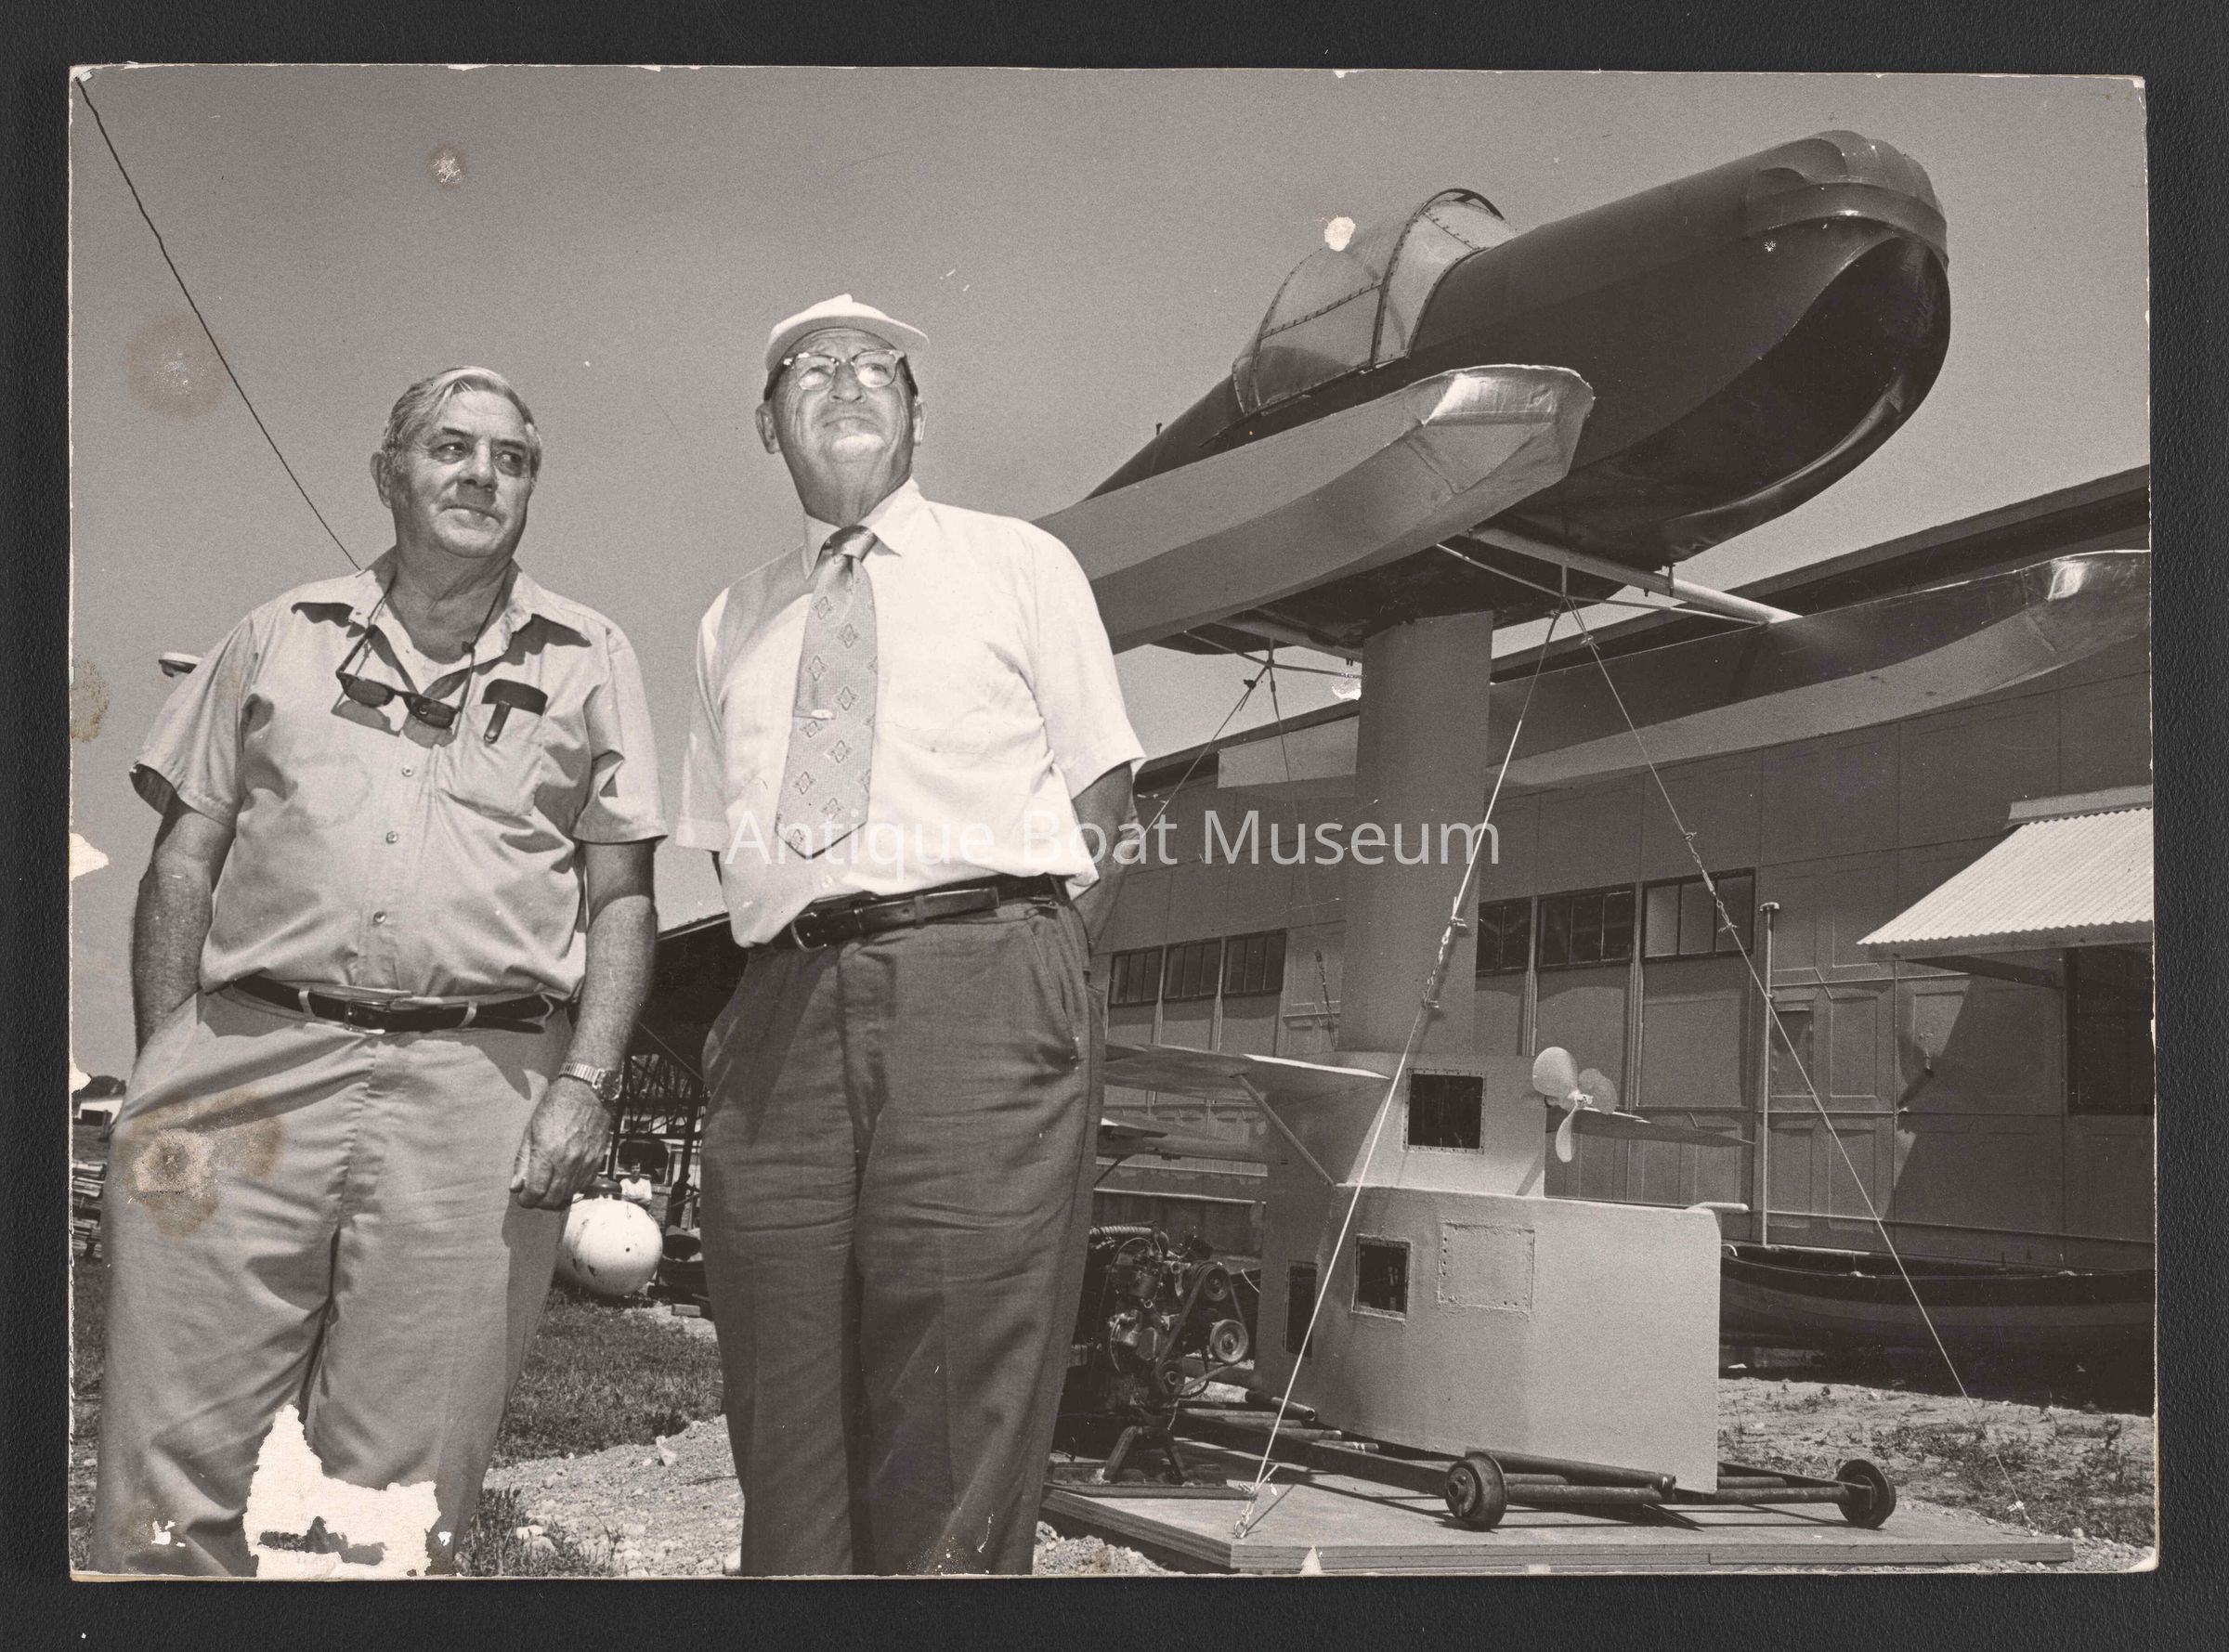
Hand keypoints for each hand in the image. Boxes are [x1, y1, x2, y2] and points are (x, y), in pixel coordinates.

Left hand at [510, 1076, 611, 1209]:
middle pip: (553, 1197)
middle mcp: (568, 1160)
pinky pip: (585, 1184)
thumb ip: (523, 1160)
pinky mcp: (597, 1159)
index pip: (536, 1190)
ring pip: (570, 1194)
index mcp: (548, 1152)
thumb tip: (516, 1185)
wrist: (587, 1091)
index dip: (527, 1200)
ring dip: (557, 1196)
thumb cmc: (556, 1106)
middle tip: (534, 1195)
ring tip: (549, 1188)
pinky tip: (565, 1179)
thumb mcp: (531, 1130)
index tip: (523, 1198)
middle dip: (540, 1201)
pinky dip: (574, 1187)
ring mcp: (585, 1161)